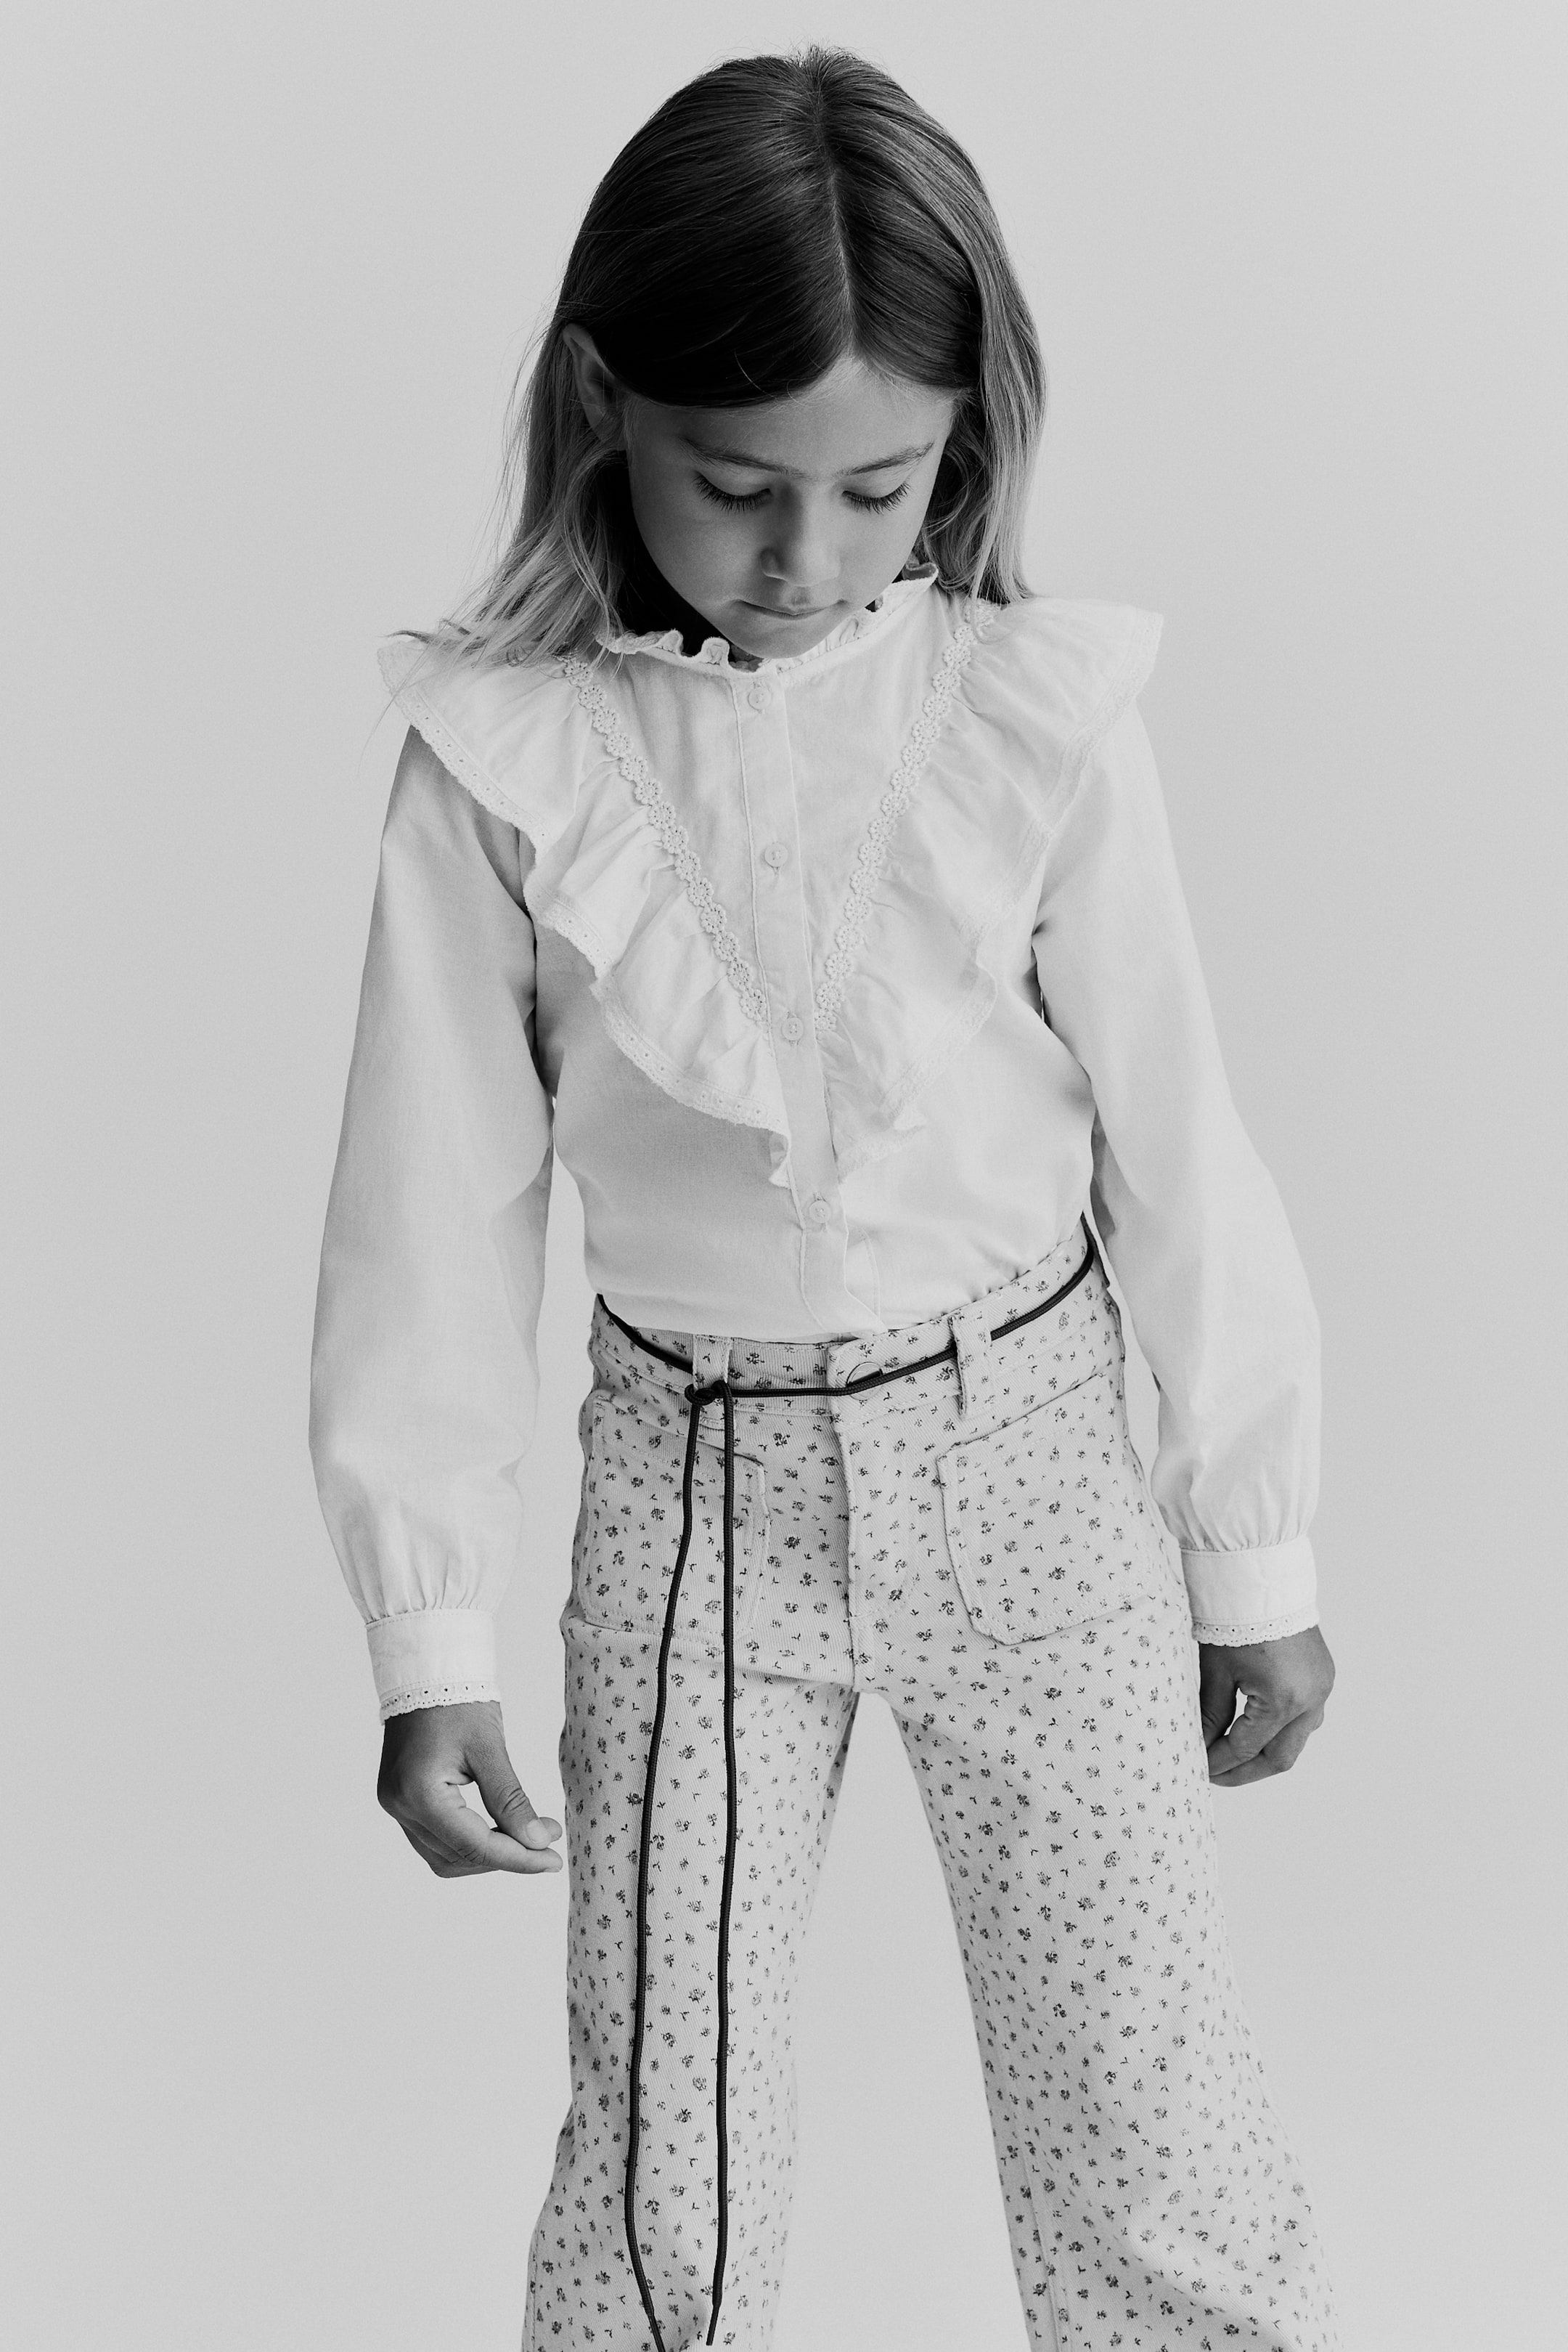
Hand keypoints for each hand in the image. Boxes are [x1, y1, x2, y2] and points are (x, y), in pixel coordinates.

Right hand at [377, 1699, 563, 1876]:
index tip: (554, 1860)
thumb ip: (511, 1800)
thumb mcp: (490, 1748)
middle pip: (459, 1857)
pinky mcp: (400, 1802)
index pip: (474, 1845)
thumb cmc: (458, 1702)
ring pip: (445, 1857)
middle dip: (507, 1855)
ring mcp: (396, 1807)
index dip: (519, 1858)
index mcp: (419, 1792)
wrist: (426, 1674)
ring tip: (524, 1835)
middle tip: (547, 1840)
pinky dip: (467, 1844)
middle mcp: (400, 1806)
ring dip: (486, 1855)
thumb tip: (539, 1842)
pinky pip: (434, 1842)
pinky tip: (495, 1831)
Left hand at [1199, 1626, 1334, 1786]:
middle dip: (1247, 1771)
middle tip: (1217, 1776)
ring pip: (1296, 1740)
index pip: (1246, 1748)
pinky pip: (1306, 1717)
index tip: (1199, 1769)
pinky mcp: (1323, 1676)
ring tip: (1234, 1755)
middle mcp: (1310, 1700)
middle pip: (1280, 1757)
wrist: (1262, 1577)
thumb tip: (1201, 1749)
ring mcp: (1321, 1688)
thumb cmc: (1235, 1619)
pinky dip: (1281, 1729)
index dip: (1220, 1764)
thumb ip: (1210, 1716)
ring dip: (1267, 1751)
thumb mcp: (1216, 1672)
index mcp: (1282, 1700)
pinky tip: (1257, 1729)